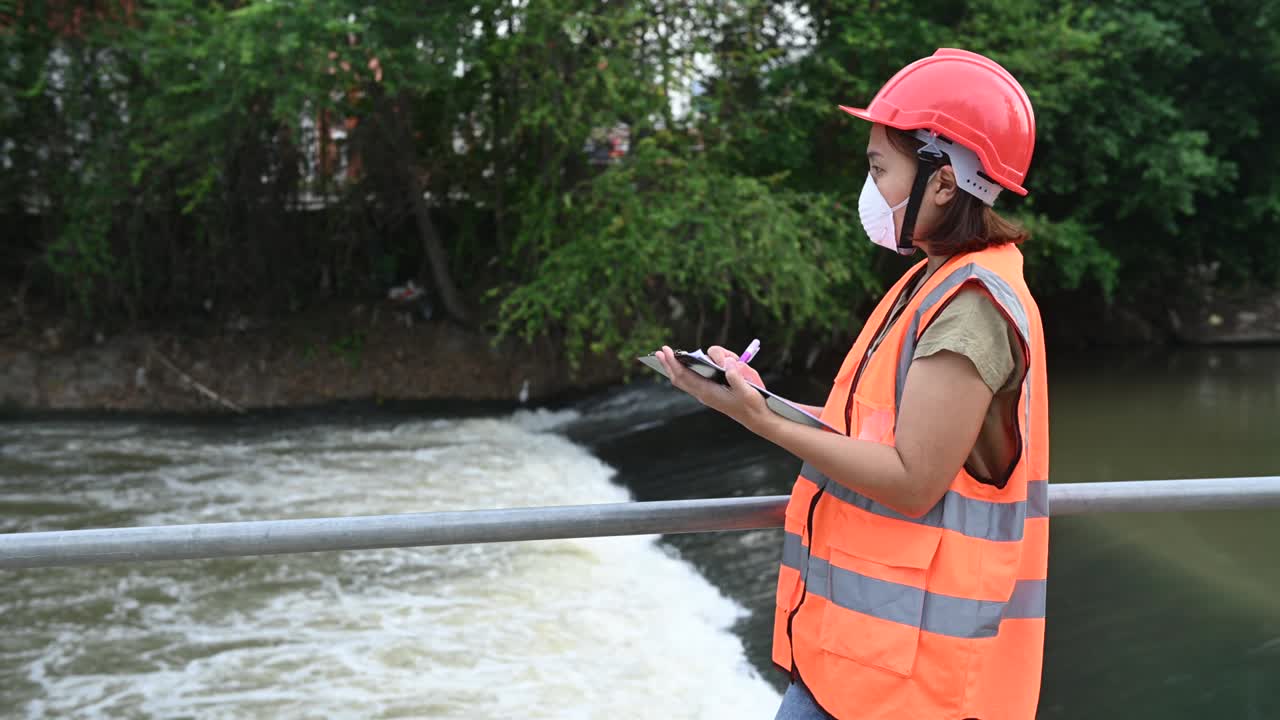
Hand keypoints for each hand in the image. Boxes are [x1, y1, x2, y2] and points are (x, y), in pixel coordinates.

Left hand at [654, 345, 772, 431]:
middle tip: (660, 350)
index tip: (664, 350)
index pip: (684, 375)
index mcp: (708, 392)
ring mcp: (707, 390)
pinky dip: (706, 364)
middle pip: (680, 376)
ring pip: (695, 371)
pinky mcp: (713, 389)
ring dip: (707, 359)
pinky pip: (700, 376)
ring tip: (735, 359)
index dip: (673, 363)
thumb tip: (727, 364)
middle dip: (669, 364)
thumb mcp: (747, 391)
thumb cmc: (752, 404)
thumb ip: (737, 377)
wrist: (757, 417)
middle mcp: (704, 391)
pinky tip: (725, 361)